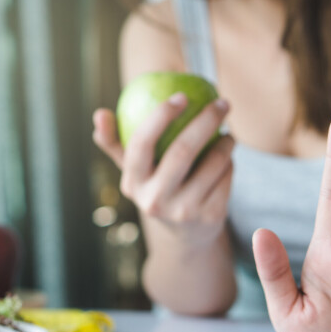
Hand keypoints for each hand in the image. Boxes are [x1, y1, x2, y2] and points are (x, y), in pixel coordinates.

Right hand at [92, 94, 234, 246]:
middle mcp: (155, 200)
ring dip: (226, 142)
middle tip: (221, 103)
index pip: (141, 143)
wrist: (186, 234)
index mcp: (133, 183)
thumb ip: (115, 143)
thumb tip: (100, 113)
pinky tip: (229, 158)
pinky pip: (226, 177)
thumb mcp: (135, 171)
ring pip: (212, 163)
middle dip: (205, 120)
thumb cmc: (158, 188)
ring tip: (227, 133)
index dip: (160, 116)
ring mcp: (183, 211)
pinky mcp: (210, 217)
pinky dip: (230, 163)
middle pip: (182, 150)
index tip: (181, 96)